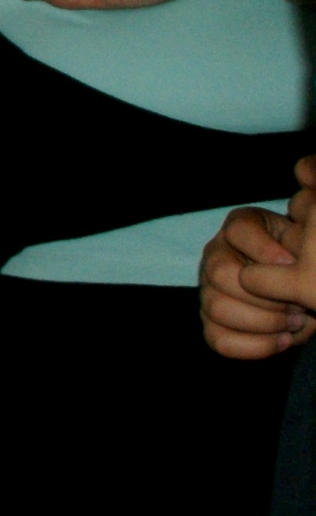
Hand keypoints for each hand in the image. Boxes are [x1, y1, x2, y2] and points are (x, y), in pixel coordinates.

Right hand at [200, 176, 315, 360]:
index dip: (262, 249)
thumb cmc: (310, 264)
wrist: (311, 300)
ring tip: (296, 324)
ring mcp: (211, 290)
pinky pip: (216, 338)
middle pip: (218, 273)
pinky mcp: (215, 323)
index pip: (237, 229)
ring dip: (262, 322)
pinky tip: (281, 342)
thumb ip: (309, 202)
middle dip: (263, 296)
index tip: (290, 264)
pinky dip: (250, 346)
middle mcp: (218, 256)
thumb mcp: (311, 231)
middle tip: (299, 306)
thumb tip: (306, 169)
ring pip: (214, 307)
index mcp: (241, 229)